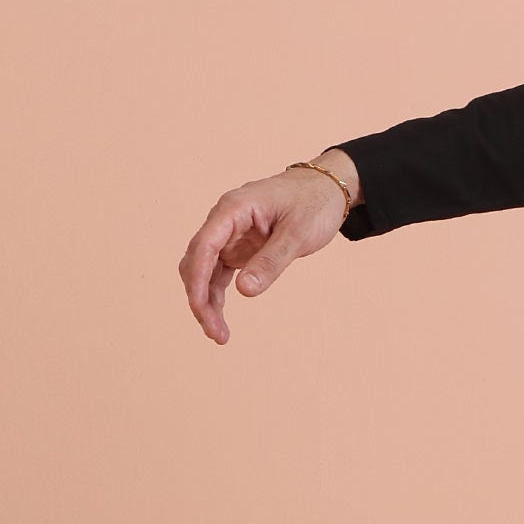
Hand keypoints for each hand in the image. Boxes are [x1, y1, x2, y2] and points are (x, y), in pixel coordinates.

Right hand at [178, 154, 356, 343]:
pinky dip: (217, 295)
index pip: (204, 246)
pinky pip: (218, 273)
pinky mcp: (238, 247)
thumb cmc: (313, 202)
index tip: (200, 308)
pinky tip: (220, 319)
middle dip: (200, 298)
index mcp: (233, 209)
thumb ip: (271, 261)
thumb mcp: (298, 233)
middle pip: (197, 261)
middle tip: (216, 333)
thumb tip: (244, 291)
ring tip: (219, 334)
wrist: (327, 188)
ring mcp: (229, 235)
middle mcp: (224, 221)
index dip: (197, 279)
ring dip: (206, 301)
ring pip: (204, 271)